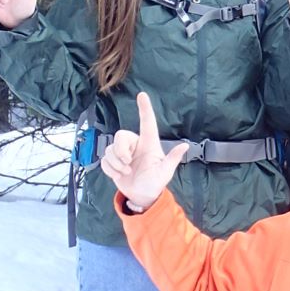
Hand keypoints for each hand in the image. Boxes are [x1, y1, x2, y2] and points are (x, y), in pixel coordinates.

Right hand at [100, 91, 188, 213]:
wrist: (141, 196)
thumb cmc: (155, 183)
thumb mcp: (165, 173)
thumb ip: (172, 159)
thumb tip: (185, 146)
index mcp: (149, 144)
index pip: (147, 123)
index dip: (145, 109)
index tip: (142, 95)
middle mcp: (135, 145)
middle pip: (120, 135)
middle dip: (120, 151)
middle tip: (127, 164)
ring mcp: (123, 152)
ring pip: (110, 149)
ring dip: (116, 164)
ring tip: (126, 173)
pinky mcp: (113, 161)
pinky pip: (104, 159)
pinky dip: (110, 170)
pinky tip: (119, 175)